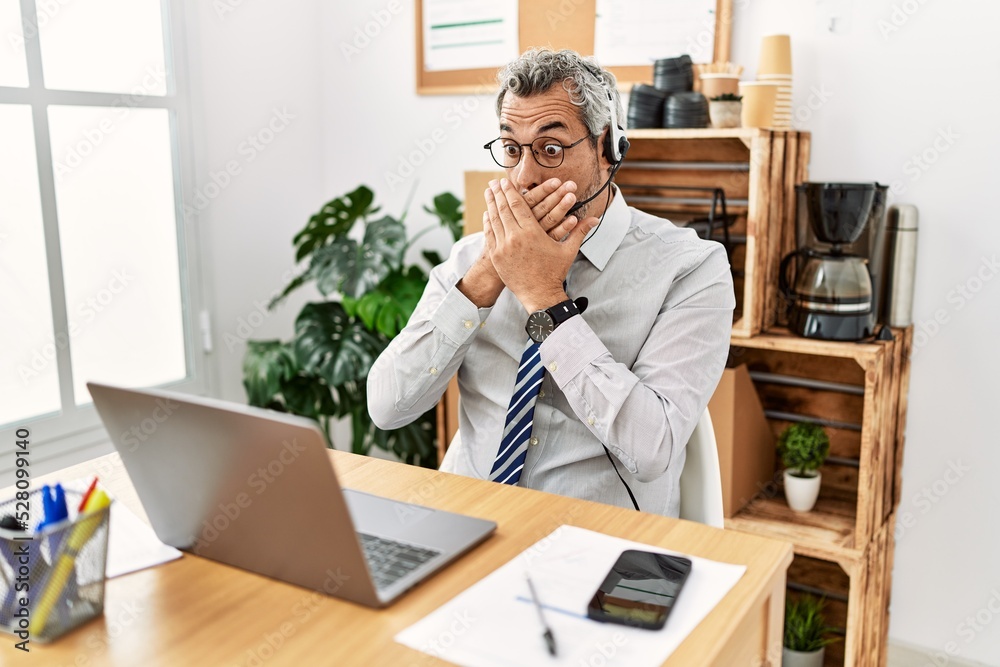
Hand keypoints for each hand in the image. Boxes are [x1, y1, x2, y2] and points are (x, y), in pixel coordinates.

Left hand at [485, 178, 597, 312]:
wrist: (540, 295)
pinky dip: (488, 222)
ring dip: (491, 204)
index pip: (518, 205)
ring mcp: (503, 247)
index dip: (511, 191)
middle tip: (494, 182)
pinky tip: (487, 213)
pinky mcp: (497, 257)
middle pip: (504, 209)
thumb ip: (579, 231)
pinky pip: (489, 234)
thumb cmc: (555, 272)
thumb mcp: (568, 250)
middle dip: (498, 193)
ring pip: (494, 220)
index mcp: (532, 232)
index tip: (506, 180)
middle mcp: (515, 237)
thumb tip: (595, 219)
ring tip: (488, 192)